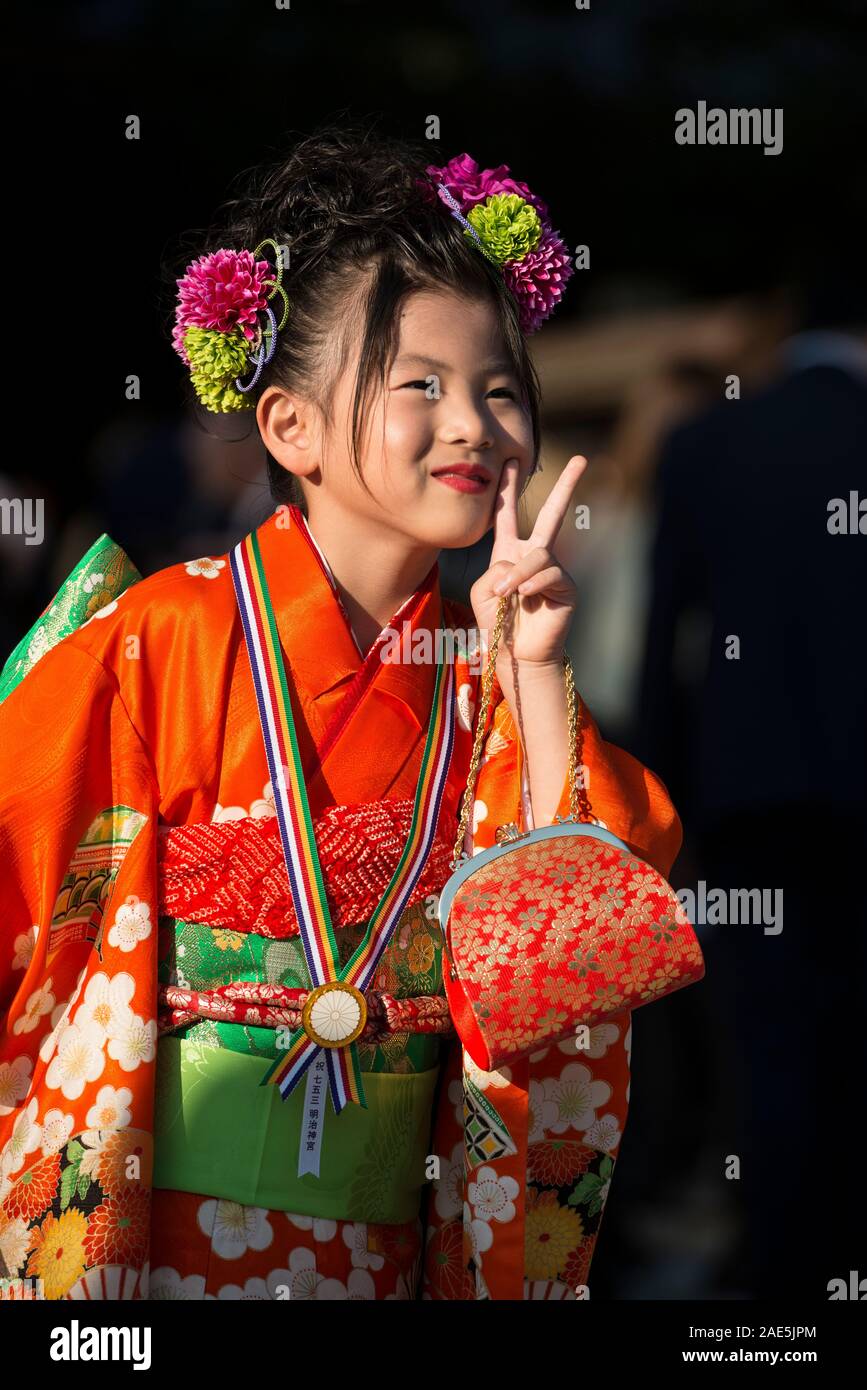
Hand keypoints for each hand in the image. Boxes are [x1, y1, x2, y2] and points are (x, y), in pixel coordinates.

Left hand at [470, 454, 587, 668]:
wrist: (516, 654)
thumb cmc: (497, 623)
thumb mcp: (483, 591)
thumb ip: (496, 570)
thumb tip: (522, 563)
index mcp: (510, 553)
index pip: (508, 515)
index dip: (509, 488)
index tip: (512, 460)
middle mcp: (535, 556)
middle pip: (552, 514)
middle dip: (566, 486)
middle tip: (582, 460)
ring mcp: (554, 570)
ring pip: (539, 554)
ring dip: (518, 574)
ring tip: (507, 594)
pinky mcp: (567, 587)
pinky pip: (550, 573)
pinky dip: (532, 583)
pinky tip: (524, 596)